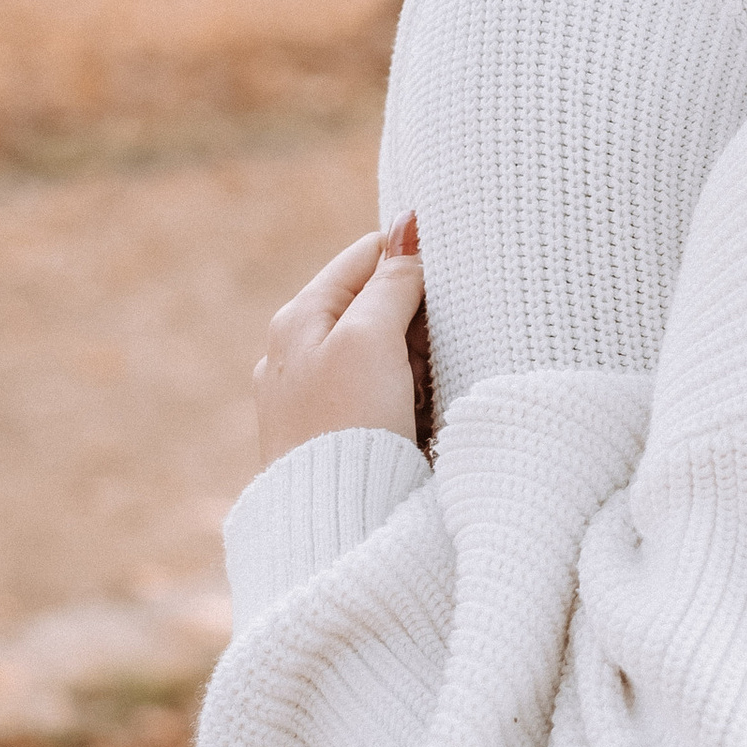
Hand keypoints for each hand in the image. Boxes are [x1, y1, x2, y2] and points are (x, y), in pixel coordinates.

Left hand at [254, 217, 427, 465]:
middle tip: (429, 354)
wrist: (333, 521)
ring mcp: (313, 397)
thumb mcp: (371, 338)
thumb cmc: (347, 426)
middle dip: (415, 324)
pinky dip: (406, 400)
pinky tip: (413, 422)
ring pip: (383, 355)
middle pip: (376, 306)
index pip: (367, 257)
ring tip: (420, 396)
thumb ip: (391, 281)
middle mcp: (297, 354)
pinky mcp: (332, 435)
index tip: (450, 286)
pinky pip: (381, 397)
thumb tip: (409, 224)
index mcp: (298, 319)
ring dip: (415, 366)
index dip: (413, 263)